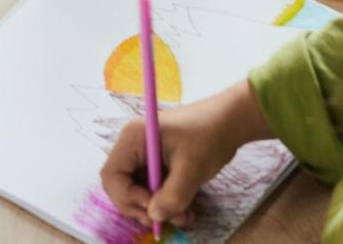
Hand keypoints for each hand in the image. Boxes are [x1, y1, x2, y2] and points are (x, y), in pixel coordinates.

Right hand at [100, 80, 272, 228]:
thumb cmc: (208, 136)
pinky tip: (184, 210)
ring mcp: (145, 155)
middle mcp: (133, 146)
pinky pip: (152, 189)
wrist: (230, 121)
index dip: (127, 196)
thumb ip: (172, 195)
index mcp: (134, 138)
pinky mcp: (157, 164)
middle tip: (165, 220)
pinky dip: (165, 203)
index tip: (152, 208)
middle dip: (141, 207)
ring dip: (156, 209)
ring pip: (138, 191)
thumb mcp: (192, 168)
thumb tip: (154, 216)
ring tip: (183, 217)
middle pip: (121, 185)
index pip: (113, 175)